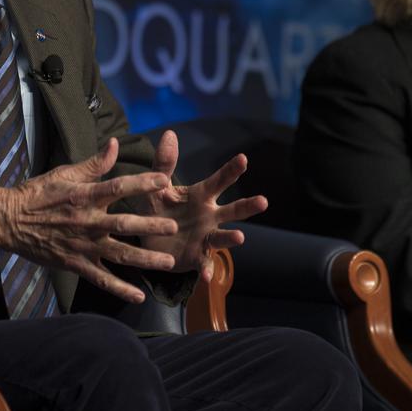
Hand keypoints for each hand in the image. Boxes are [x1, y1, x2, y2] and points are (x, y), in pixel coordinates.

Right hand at [0, 138, 180, 303]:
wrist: (8, 221)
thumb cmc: (37, 194)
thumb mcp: (64, 173)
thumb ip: (94, 163)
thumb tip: (115, 143)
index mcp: (85, 196)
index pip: (117, 187)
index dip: (141, 183)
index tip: (164, 180)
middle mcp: (87, 222)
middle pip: (124, 224)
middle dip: (150, 225)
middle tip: (173, 226)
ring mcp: (83, 246)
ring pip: (119, 254)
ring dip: (144, 259)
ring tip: (169, 262)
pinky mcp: (75, 263)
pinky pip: (100, 279)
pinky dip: (119, 289)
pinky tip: (138, 297)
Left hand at [135, 130, 268, 281]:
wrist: (147, 240)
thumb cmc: (157, 208)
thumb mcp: (156, 187)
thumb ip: (164, 163)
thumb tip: (169, 133)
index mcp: (200, 196)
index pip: (219, 181)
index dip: (231, 170)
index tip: (243, 158)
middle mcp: (209, 216)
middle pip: (232, 210)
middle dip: (247, 206)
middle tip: (263, 201)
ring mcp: (205, 237)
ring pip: (223, 238)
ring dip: (232, 238)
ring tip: (240, 238)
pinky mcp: (197, 257)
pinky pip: (204, 264)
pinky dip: (207, 270)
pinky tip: (206, 277)